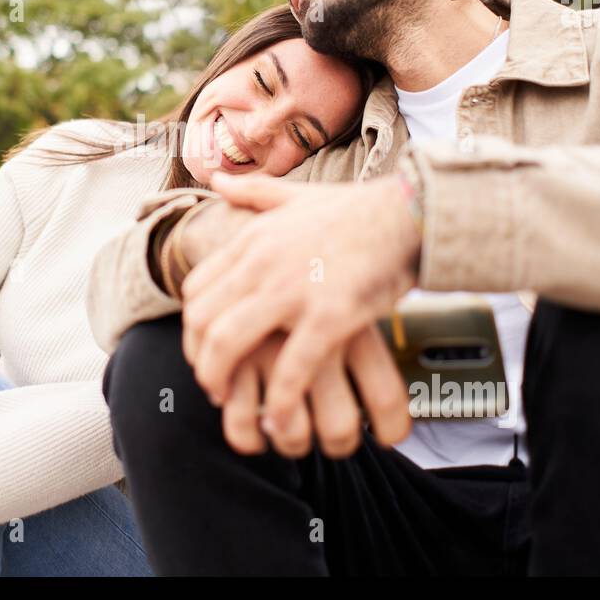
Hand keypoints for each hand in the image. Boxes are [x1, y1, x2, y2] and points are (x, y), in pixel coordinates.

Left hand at [181, 172, 419, 452]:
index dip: (191, 327)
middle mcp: (262, 264)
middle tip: (212, 385)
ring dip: (221, 381)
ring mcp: (293, 291)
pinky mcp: (329, 318)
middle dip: (199, 361)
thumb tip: (218, 179)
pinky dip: (279, 401)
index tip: (202, 349)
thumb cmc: (356, 211)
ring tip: (231, 404)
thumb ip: (252, 191)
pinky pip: (289, 369)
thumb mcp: (295, 195)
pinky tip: (280, 420)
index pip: (196, 289)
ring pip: (229, 343)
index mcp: (252, 240)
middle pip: (202, 320)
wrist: (408, 215)